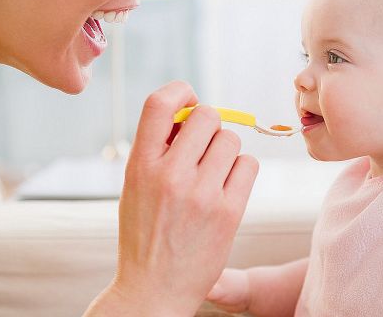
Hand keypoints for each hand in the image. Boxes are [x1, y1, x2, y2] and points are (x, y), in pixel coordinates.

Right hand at [88, 81, 258, 315]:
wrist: (154, 290)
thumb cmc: (144, 234)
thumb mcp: (134, 187)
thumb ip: (156, 148)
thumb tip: (189, 112)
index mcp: (140, 165)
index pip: (159, 103)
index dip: (180, 92)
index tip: (189, 102)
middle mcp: (170, 175)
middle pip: (207, 115)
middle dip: (208, 125)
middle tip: (202, 145)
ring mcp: (201, 193)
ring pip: (231, 139)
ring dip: (225, 149)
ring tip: (213, 170)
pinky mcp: (228, 212)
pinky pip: (248, 164)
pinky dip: (240, 169)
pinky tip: (227, 185)